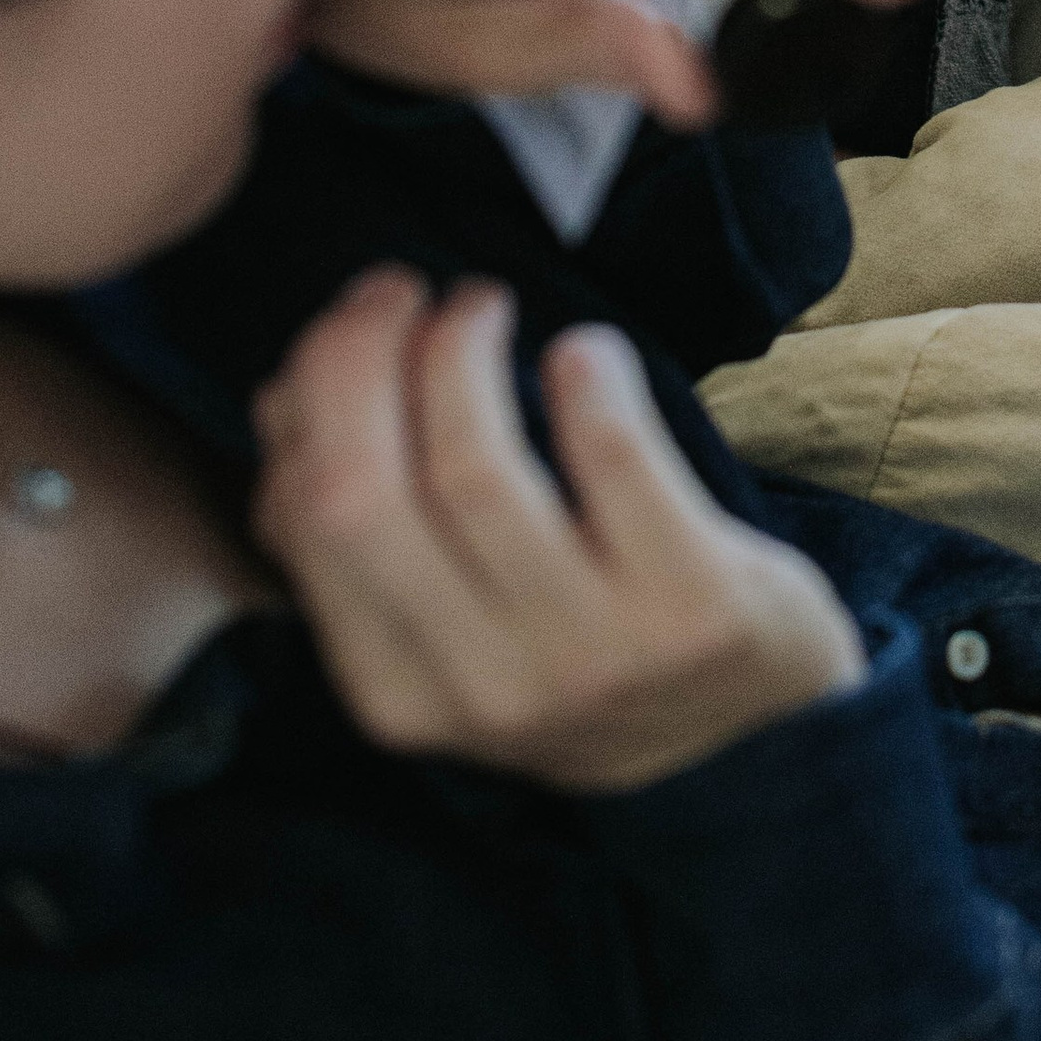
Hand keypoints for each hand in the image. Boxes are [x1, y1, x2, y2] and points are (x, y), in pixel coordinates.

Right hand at [253, 270, 864, 787]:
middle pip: (364, 491)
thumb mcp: (451, 638)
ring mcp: (593, 656)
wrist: (753, 748)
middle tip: (405, 292)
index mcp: (399, 693)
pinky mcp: (698, 612)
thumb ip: (364, 540)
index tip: (356, 319)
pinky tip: (586, 353)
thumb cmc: (580, 654)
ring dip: (466, 351)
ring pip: (480, 470)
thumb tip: (287, 400)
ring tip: (486, 308)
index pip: (309, 517)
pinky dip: (589, 377)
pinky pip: (618, 461)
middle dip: (364, 358)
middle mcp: (484, 687)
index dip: (317, 390)